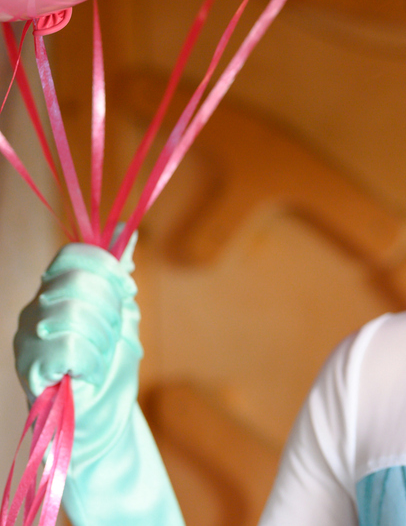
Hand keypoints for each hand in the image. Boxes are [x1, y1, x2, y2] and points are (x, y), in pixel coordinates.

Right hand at [11, 236, 184, 525]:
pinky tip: (88, 374)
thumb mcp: (123, 319)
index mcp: (56, 292)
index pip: (74, 254)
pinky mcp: (29, 369)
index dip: (108, 269)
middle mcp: (35, 310)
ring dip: (103, 339)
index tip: (127, 292)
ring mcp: (27, 339)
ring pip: (74, 312)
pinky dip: (92, 360)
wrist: (105, 421)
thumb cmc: (111, 371)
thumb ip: (119, 280)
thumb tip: (125, 236)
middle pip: (79, 281)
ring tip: (99, 360)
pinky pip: (68, 344)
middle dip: (111, 310)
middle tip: (112, 338)